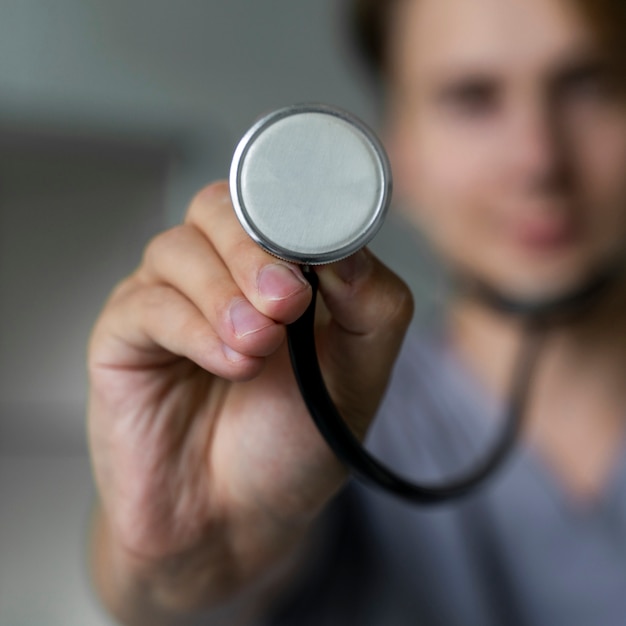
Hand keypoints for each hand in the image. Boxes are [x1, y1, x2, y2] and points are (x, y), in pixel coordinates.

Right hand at [87, 181, 412, 613]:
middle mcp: (219, 274)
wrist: (235, 519)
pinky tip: (226, 362)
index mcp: (277, 270)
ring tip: (258, 348)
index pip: (276, 201)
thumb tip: (348, 248)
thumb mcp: (359, 376)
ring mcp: (168, 300)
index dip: (295, 211)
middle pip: (219, 209)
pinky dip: (190, 326)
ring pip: (178, 248)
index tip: (319, 249)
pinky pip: (146, 304)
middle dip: (255, 251)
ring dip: (224, 294)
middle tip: (285, 301)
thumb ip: (371, 308)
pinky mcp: (124, 336)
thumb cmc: (293, 443)